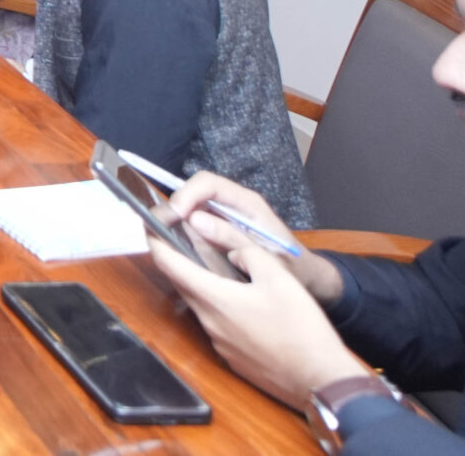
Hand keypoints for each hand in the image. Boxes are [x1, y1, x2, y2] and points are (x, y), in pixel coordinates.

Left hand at [148, 214, 365, 409]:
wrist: (321, 381)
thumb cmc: (303, 330)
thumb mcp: (277, 275)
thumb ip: (241, 247)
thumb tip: (209, 228)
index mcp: (214, 298)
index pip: (167, 263)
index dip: (155, 239)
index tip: (152, 223)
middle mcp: (208, 322)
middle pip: (180, 282)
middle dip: (178, 258)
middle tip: (186, 237)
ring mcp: (218, 343)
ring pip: (199, 303)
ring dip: (201, 282)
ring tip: (219, 265)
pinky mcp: (231, 357)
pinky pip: (216, 324)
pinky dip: (218, 305)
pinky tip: (242, 300)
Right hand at [163, 174, 341, 301]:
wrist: (307, 280)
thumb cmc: (293, 267)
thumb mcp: (266, 254)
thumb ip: (232, 236)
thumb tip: (193, 221)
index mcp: (246, 204)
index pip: (207, 183)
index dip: (187, 195)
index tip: (175, 216)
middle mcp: (231, 205)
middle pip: (192, 192)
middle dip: (172, 207)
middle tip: (156, 228)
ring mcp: (223, 218)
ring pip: (188, 209)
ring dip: (172, 220)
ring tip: (158, 237)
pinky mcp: (218, 233)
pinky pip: (192, 226)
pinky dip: (178, 233)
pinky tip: (172, 247)